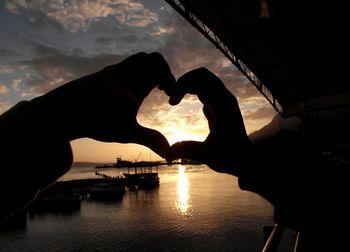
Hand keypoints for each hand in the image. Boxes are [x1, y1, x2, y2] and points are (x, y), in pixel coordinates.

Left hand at [32, 52, 175, 157]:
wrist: (60, 112)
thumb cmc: (97, 120)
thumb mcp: (127, 132)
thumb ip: (151, 139)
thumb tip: (170, 154)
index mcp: (134, 80)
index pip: (160, 66)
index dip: (170, 80)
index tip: (169, 99)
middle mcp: (123, 72)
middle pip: (149, 58)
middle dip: (160, 72)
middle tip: (161, 90)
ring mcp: (109, 73)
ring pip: (133, 62)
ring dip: (144, 73)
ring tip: (144, 92)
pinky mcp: (98, 78)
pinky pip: (120, 69)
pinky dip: (130, 77)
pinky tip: (124, 97)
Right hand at [166, 68, 250, 174]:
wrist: (246, 159)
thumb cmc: (229, 157)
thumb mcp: (206, 155)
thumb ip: (186, 151)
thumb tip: (166, 156)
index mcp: (222, 105)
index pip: (200, 80)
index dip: (182, 86)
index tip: (171, 103)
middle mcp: (224, 98)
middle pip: (202, 75)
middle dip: (183, 81)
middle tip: (171, 96)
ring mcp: (223, 101)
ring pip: (203, 80)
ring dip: (186, 85)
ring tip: (173, 101)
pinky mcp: (220, 106)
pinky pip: (204, 89)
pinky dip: (191, 91)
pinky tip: (179, 103)